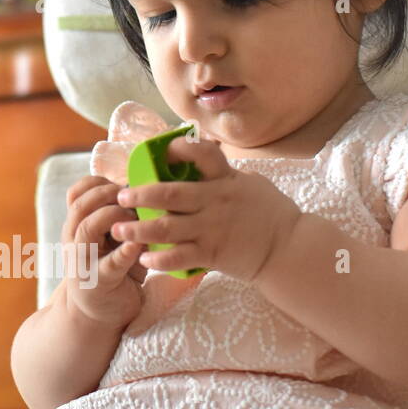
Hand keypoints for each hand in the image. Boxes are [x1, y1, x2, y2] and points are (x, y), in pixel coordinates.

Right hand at [60, 175, 147, 326]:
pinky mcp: (100, 282)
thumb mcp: (112, 241)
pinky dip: (125, 251)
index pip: (76, 194)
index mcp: (77, 227)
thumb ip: (120, 218)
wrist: (98, 314)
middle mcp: (74, 241)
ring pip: (88, 227)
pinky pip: (111, 262)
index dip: (97, 183)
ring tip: (134, 216)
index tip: (121, 183)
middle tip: (131, 196)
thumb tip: (147, 188)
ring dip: (113, 215)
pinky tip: (138, 244)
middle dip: (107, 194)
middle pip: (80, 205)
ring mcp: (83, 261)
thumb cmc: (112, 270)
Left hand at [110, 136, 302, 283]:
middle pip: (171, 194)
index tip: (161, 150)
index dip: (179, 149)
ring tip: (119, 228)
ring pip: (167, 228)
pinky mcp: (212, 254)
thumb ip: (224, 174)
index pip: (202, 155)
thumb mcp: (250, 183)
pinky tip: (143, 258)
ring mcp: (212, 229)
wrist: (289, 248)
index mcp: (225, 180)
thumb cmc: (270, 213)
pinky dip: (159, 259)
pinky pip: (179, 257)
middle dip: (141, 194)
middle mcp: (216, 201)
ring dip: (139, 229)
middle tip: (121, 195)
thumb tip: (204, 155)